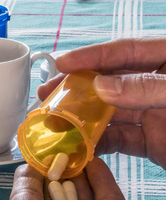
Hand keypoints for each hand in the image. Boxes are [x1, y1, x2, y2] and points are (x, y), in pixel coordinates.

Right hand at [37, 38, 165, 168]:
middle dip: (76, 88)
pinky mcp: (152, 141)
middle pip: (109, 82)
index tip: (62, 63)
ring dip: (81, 118)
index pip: (124, 52)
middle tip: (48, 94)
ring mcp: (153, 114)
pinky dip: (97, 143)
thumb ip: (145, 87)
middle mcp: (156, 86)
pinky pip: (119, 140)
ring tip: (54, 122)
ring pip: (109, 113)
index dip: (90, 56)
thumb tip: (103, 86)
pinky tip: (77, 144)